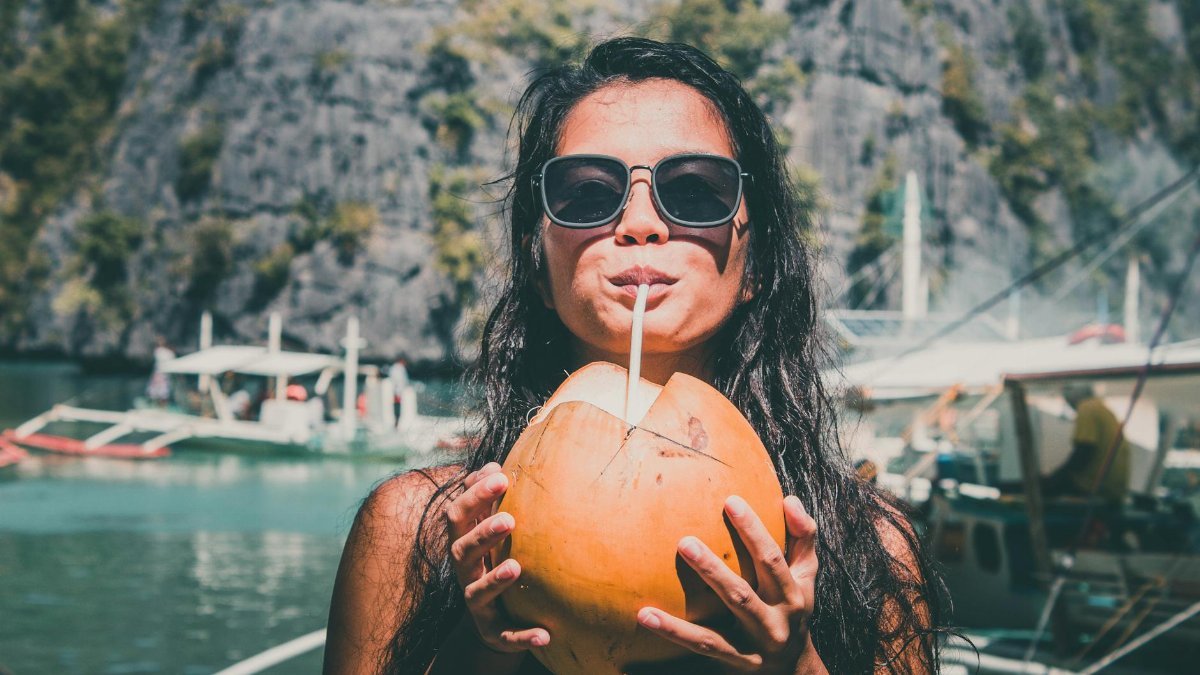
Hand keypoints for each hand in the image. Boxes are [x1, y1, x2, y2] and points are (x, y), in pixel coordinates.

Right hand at [445, 462, 549, 651]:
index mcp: (464, 543)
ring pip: (476, 592)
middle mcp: (465, 572)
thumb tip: (494, 463)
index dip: (475, 495)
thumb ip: (487, 500)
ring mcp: (477, 603)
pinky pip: (506, 636)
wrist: (494, 620)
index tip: (500, 476)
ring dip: (495, 580)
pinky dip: (523, 637)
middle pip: (461, 550)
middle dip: (482, 534)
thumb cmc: (492, 561)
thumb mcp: (488, 530)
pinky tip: (545, 635)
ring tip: (516, 567)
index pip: (459, 515)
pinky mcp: (494, 632)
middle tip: (509, 520)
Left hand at [636, 495, 819, 672]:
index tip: (730, 501)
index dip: (753, 531)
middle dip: (713, 570)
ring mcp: (753, 647)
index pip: (771, 560)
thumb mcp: (805, 574)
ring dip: (687, 608)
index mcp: (791, 595)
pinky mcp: (734, 662)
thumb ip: (802, 536)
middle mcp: (773, 623)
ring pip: (717, 627)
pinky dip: (672, 632)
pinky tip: (644, 614)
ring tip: (661, 584)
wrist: (795, 667)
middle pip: (740, 595)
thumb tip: (789, 499)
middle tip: (684, 541)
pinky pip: (700, 646)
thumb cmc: (793, 606)